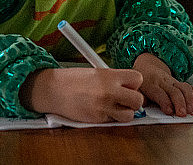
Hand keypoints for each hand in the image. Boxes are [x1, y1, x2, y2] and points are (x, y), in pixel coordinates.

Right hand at [20, 67, 143, 122]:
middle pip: (138, 100)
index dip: (135, 84)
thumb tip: (131, 87)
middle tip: (124, 98)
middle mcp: (109, 91)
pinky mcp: (98, 120)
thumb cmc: (74, 80)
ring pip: (130, 115)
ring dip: (125, 112)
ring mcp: (104, 107)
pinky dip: (112, 117)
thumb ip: (115, 79)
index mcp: (110, 75)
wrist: (54, 90)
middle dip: (134, 100)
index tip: (128, 85)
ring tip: (115, 106)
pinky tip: (102, 110)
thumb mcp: (97, 72)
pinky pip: (114, 121)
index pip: (138, 79)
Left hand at [132, 53, 192, 116]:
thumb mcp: (135, 89)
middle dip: (180, 102)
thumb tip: (140, 107)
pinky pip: (191, 87)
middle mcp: (163, 82)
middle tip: (182, 114)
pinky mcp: (180, 83)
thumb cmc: (141, 83)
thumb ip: (139, 98)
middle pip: (174, 91)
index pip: (159, 93)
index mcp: (150, 84)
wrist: (146, 66)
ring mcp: (173, 82)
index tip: (169, 111)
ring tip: (191, 111)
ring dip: (189, 100)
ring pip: (184, 88)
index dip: (165, 102)